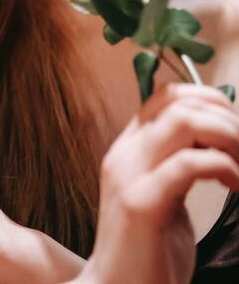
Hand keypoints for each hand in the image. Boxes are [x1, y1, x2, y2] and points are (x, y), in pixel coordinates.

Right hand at [76, 83, 238, 283]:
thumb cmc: (149, 253)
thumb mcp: (167, 198)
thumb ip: (180, 167)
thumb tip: (219, 140)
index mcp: (128, 150)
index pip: (165, 96)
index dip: (208, 99)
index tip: (235, 129)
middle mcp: (124, 154)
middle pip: (178, 101)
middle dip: (226, 118)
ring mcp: (129, 176)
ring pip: (184, 121)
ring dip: (228, 137)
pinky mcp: (141, 204)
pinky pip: (190, 163)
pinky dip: (225, 167)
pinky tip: (236, 187)